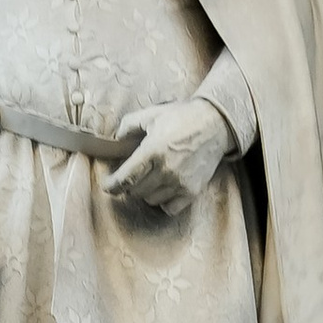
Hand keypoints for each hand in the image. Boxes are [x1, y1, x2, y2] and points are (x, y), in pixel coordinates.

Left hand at [105, 96, 233, 211]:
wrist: (215, 125)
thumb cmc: (182, 117)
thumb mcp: (151, 114)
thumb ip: (128, 125)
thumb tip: (116, 139)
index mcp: (153, 151)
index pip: (126, 178)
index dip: (112, 185)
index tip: (108, 186)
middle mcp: (166, 170)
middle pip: (135, 191)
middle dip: (129, 184)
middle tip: (132, 174)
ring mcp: (180, 183)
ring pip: (151, 200)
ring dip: (146, 191)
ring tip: (151, 177)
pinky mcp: (192, 191)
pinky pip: (170, 208)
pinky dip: (163, 201)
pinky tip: (164, 188)